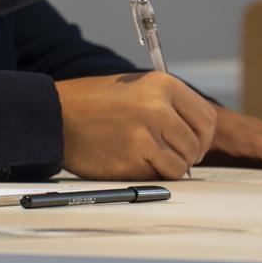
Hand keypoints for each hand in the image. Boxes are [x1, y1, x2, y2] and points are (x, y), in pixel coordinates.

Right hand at [56, 71, 217, 180]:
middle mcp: (158, 108)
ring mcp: (146, 135)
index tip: (192, 143)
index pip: (207, 119)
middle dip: (184, 155)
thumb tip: (196, 132)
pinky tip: (129, 160)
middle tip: (164, 153)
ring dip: (166, 167)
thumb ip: (168, 105)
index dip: (202, 136)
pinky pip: (159, 177)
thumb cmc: (92, 104)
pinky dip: (149, 175)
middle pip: (196, 145)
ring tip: (143, 155)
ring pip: (181, 165)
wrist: (55, 116)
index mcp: (163, 85)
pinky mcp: (133, 159)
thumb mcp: (136, 88)